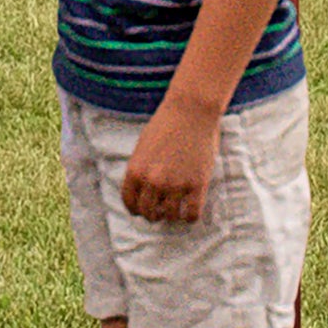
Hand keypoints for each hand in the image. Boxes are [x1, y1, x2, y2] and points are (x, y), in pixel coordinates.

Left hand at [122, 93, 223, 223]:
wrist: (192, 110)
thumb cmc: (168, 123)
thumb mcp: (143, 147)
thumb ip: (141, 169)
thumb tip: (144, 188)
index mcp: (135, 172)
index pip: (130, 203)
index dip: (136, 209)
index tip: (143, 210)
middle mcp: (152, 182)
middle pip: (148, 212)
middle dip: (154, 213)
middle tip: (161, 210)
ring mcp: (175, 184)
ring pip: (169, 215)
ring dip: (172, 215)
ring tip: (177, 210)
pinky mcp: (197, 184)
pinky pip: (191, 213)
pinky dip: (190, 217)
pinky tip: (191, 212)